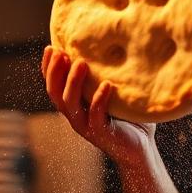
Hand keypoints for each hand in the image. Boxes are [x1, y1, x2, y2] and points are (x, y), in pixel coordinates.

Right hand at [41, 46, 155, 168]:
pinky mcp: (102, 134)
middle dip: (55, 71)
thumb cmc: (130, 119)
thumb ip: (111, 75)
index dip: (48, 67)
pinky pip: (96, 116)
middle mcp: (76, 116)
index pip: (54, 85)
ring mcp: (87, 126)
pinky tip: (108, 85)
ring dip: (73, 82)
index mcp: (75, 105)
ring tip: (82, 64)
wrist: (142, 149)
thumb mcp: (117, 94)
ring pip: (70, 104)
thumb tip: (118, 43)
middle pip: (55, 93)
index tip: (51, 47)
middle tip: (61, 52)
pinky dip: (99, 100)